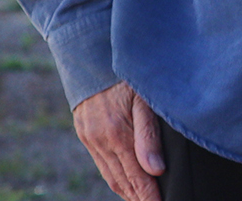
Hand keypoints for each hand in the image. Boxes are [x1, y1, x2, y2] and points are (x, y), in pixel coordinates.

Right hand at [73, 80, 164, 200]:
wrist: (91, 54)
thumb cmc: (127, 74)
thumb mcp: (145, 98)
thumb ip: (149, 135)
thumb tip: (156, 171)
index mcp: (118, 133)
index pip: (139, 176)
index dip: (150, 195)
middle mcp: (101, 140)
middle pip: (124, 180)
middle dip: (139, 197)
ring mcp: (91, 138)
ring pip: (111, 175)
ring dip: (127, 191)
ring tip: (142, 200)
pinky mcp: (85, 133)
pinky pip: (101, 164)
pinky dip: (114, 177)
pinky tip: (125, 182)